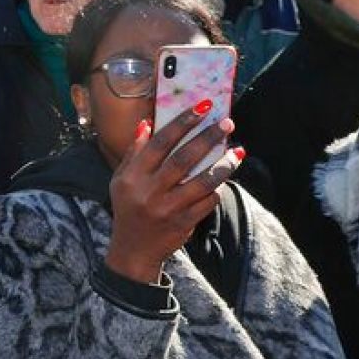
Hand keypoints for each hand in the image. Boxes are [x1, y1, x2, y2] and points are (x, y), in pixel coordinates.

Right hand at [103, 105, 242, 284]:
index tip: (202, 108)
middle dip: (207, 138)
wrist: (134, 250)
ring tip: (238, 150)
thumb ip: (134, 152)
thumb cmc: (128, 208)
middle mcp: (149, 191)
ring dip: (223, 164)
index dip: (182, 123)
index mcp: (133, 177)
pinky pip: (207, 202)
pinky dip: (218, 189)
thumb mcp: (121, 180)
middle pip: (183, 159)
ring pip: (202, 182)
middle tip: (227, 123)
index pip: (160, 144)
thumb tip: (146, 124)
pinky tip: (225, 178)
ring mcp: (168, 209)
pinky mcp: (183, 223)